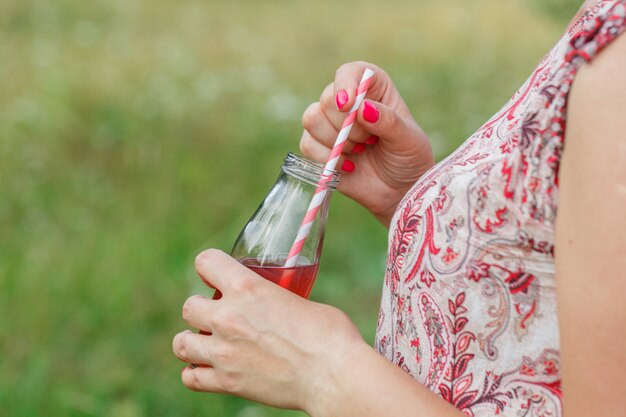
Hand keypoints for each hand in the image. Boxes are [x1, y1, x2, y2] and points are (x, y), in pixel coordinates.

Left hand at [172, 249, 365, 410]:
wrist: (333, 374)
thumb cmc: (330, 334)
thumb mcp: (300, 299)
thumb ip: (277, 299)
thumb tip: (277, 306)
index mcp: (247, 287)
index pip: (205, 261)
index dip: (208, 267)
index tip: (215, 275)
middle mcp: (228, 317)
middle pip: (188, 306)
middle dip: (201, 308)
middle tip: (218, 315)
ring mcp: (224, 352)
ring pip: (180, 343)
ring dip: (192, 340)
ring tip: (208, 342)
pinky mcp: (227, 382)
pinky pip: (191, 378)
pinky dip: (196, 373)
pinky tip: (209, 369)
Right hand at [300, 61, 433, 225]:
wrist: (399, 192)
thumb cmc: (409, 160)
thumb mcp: (409, 140)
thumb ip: (388, 122)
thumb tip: (362, 108)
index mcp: (374, 89)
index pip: (351, 72)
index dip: (346, 84)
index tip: (349, 104)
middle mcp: (349, 101)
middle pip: (327, 98)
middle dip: (347, 125)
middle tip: (369, 141)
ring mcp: (331, 124)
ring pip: (312, 118)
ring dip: (336, 141)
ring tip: (359, 152)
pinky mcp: (318, 147)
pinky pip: (307, 144)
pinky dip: (326, 158)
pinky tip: (348, 166)